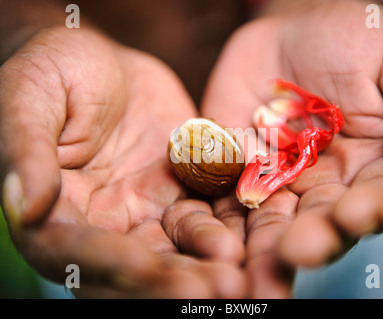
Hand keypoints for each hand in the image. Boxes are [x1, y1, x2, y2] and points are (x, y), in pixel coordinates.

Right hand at [0, 26, 245, 297]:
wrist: (107, 61)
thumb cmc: (55, 70)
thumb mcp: (29, 96)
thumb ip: (26, 150)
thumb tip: (24, 206)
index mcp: (53, 211)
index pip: (72, 251)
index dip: (105, 260)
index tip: (140, 264)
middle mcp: (101, 224)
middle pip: (132, 267)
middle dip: (168, 282)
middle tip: (208, 290)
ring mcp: (144, 211)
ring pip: (174, 250)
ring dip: (203, 267)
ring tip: (235, 276)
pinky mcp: (180, 193)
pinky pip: (205, 217)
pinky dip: (225, 231)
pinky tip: (248, 241)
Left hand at [201, 0, 382, 294]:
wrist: (294, 31)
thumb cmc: (357, 42)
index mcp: (374, 167)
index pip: (381, 200)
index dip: (371, 209)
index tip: (355, 214)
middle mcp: (326, 185)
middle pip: (321, 223)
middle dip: (310, 240)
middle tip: (295, 253)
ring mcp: (278, 181)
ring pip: (270, 222)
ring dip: (261, 247)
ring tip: (251, 270)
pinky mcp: (236, 170)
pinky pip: (224, 196)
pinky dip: (217, 217)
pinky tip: (211, 236)